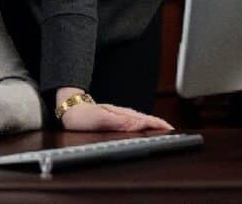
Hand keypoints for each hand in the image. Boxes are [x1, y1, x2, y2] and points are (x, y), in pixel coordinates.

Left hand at [59, 102, 173, 131]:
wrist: (69, 110)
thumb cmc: (82, 117)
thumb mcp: (99, 119)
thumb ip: (118, 121)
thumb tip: (136, 123)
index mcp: (120, 114)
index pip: (144, 119)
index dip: (157, 124)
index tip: (169, 128)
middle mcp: (121, 113)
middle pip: (144, 118)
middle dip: (159, 123)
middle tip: (172, 130)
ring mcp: (118, 115)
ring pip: (139, 119)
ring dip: (152, 123)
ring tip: (163, 128)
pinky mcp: (114, 118)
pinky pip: (132, 121)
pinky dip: (142, 124)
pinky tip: (144, 127)